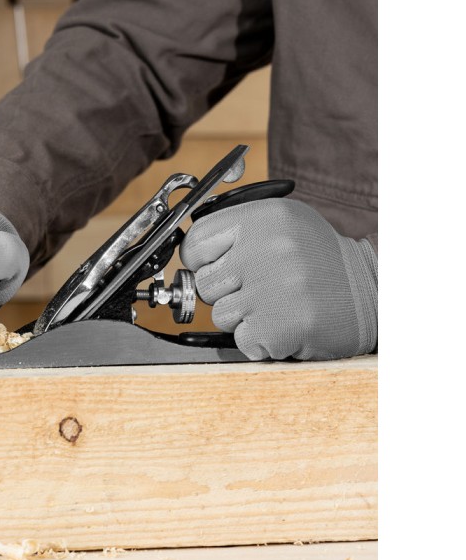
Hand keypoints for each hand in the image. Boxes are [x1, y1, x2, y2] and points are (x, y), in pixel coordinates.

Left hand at [180, 198, 376, 359]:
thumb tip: (187, 256)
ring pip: (221, 315)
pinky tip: (284, 326)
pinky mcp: (282, 323)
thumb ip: (237, 235)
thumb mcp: (283, 227)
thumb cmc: (321, 262)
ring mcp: (275, 285)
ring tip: (276, 307)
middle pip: (205, 282)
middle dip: (225, 293)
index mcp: (264, 217)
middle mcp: (268, 246)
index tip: (213, 268)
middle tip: (259, 290)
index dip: (200, 261)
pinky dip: (260, 342)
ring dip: (244, 319)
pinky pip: (242, 339)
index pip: (196, 240)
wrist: (373, 291)